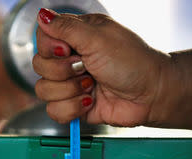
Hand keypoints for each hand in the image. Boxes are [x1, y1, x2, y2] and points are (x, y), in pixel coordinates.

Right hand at [33, 9, 171, 126]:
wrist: (151, 95)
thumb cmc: (133, 62)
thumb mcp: (98, 38)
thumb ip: (66, 27)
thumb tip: (41, 15)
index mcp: (76, 37)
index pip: (42, 39)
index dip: (51, 48)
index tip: (69, 50)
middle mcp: (71, 60)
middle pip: (40, 67)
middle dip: (63, 72)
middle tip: (87, 68)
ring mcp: (72, 84)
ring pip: (44, 91)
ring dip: (70, 91)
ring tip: (91, 86)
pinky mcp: (75, 106)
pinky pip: (54, 111)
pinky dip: (72, 108)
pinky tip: (90, 101)